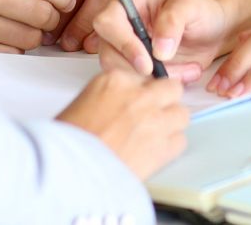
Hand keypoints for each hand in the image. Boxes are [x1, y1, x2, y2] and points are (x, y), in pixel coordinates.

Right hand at [58, 70, 188, 179]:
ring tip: (157, 135)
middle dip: (167, 100)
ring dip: (172, 123)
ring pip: (182, 114)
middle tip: (156, 113)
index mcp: (115, 81)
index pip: (145, 76)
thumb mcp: (83, 103)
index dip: (144, 92)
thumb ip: (110, 95)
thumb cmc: (68, 144)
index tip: (140, 102)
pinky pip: (180, 141)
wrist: (68, 174)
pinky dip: (171, 147)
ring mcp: (153, 121)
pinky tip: (157, 152)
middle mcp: (138, 97)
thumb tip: (123, 102)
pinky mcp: (161, 148)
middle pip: (172, 88)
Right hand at [94, 0, 230, 77]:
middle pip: (109, 54)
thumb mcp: (191, 6)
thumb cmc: (201, 11)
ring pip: (122, 75)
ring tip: (186, 71)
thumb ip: (173, 20)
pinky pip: (138, 86)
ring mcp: (129, 52)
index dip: (122, 43)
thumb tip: (158, 50)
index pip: (107, 22)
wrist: (215, 31)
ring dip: (154, 80)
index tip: (146, 61)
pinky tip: (185, 75)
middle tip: (166, 74)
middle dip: (137, 70)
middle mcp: (124, 28)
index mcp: (129, 4)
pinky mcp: (139, 71)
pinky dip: (160, 87)